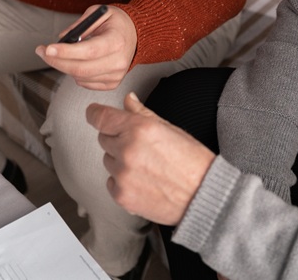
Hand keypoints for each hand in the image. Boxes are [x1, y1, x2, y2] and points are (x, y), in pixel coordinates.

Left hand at [38, 5, 136, 89]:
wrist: (136, 34)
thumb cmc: (116, 22)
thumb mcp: (98, 13)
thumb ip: (79, 25)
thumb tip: (61, 39)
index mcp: (116, 41)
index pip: (88, 51)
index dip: (65, 52)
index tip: (47, 49)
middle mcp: (119, 61)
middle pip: (80, 69)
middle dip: (56, 61)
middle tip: (42, 51)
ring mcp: (116, 75)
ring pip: (79, 78)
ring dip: (65, 66)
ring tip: (65, 53)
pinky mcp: (112, 83)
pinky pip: (84, 83)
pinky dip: (76, 73)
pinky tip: (80, 61)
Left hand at [87, 92, 214, 225]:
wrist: (203, 196)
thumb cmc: (193, 162)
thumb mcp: (170, 129)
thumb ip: (142, 113)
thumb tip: (128, 100)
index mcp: (139, 128)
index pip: (101, 117)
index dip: (95, 113)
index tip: (94, 113)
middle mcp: (127, 150)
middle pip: (103, 138)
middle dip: (117, 139)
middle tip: (141, 147)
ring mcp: (122, 174)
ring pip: (107, 160)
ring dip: (120, 161)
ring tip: (146, 167)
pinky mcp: (122, 196)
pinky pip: (111, 182)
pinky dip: (122, 181)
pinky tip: (143, 181)